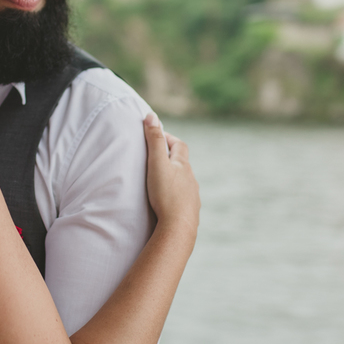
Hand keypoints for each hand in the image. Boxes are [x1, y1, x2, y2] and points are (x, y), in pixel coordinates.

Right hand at [142, 114, 199, 238]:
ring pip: (184, 182)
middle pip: (182, 163)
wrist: (178, 228)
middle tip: (156, 157)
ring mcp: (192, 196)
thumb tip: (151, 116)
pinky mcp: (189, 212)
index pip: (179, 145)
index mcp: (183, 166)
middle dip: (170, 158)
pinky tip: (167, 202)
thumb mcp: (156, 164)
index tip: (156, 136)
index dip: (168, 138)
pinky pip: (183, 199)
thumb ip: (153, 140)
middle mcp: (191, 179)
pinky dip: (175, 196)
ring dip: (173, 178)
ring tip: (159, 181)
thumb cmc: (166, 195)